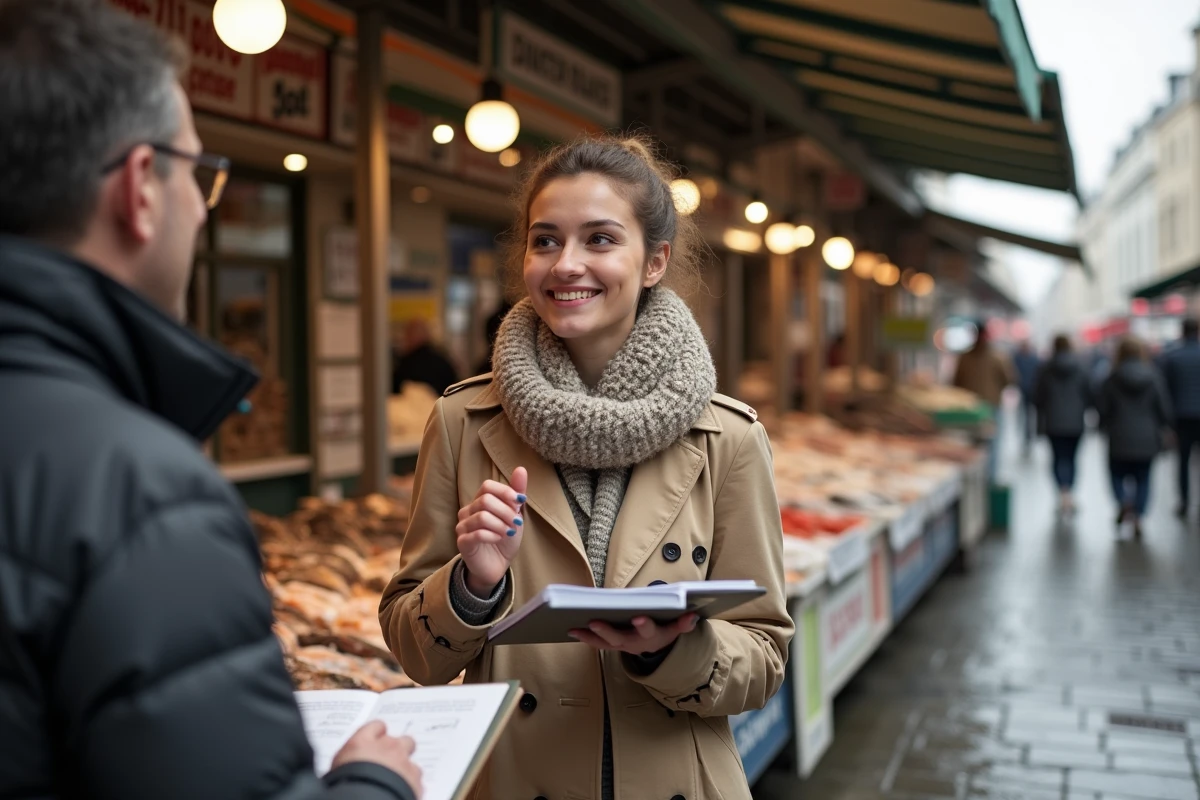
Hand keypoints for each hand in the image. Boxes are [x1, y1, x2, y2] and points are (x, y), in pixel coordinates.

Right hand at [332, 720, 423, 797]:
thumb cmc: (343, 784)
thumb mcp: (337, 769)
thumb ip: (350, 759)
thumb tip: (350, 762)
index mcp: (363, 742)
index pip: (375, 727)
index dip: (378, 734)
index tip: (377, 740)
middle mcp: (386, 747)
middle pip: (401, 740)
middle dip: (398, 749)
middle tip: (389, 762)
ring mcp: (403, 762)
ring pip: (412, 758)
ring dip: (406, 766)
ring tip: (397, 779)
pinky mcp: (415, 779)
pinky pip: (417, 778)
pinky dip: (411, 783)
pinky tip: (402, 790)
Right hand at [456, 467, 527, 595]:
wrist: (498, 565)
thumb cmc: (505, 538)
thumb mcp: (515, 514)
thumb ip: (516, 492)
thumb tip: (521, 469)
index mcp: (479, 501)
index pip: (487, 486)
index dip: (505, 493)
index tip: (519, 503)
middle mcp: (468, 511)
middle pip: (485, 500)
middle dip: (506, 511)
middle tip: (515, 523)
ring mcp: (463, 527)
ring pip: (482, 516)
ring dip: (501, 524)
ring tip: (508, 532)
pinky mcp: (462, 543)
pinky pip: (477, 534)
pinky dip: (493, 535)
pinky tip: (499, 539)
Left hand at [568, 613, 698, 654]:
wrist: (657, 649)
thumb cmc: (664, 631)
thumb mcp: (676, 628)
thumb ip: (683, 623)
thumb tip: (692, 615)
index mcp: (651, 636)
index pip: (648, 630)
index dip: (643, 624)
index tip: (638, 617)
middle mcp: (634, 643)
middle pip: (619, 638)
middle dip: (606, 630)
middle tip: (593, 621)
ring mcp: (622, 645)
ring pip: (604, 643)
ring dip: (589, 636)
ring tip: (574, 628)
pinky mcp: (612, 645)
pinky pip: (598, 643)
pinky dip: (585, 638)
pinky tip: (572, 630)